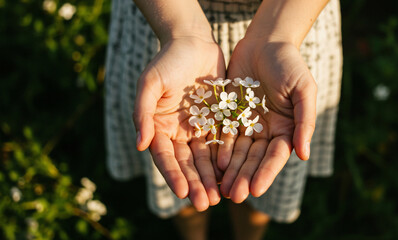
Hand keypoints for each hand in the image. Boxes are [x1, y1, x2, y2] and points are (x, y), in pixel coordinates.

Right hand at [133, 37, 224, 210]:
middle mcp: (177, 132)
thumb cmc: (167, 60)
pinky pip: (221, 143)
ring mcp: (197, 128)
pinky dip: (225, 160)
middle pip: (186, 163)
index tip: (181, 192)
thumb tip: (140, 145)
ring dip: (211, 178)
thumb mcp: (150, 83)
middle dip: (195, 183)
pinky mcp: (216, 121)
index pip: (165, 157)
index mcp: (158, 126)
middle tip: (204, 203)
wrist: (192, 42)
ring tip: (219, 197)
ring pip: (205, 158)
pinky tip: (233, 174)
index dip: (173, 175)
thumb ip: (143, 113)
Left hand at [218, 37, 316, 202]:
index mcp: (286, 129)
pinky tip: (214, 164)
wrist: (265, 42)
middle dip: (245, 177)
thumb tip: (304, 155)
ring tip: (221, 189)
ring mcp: (248, 125)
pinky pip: (224, 136)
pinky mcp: (231, 116)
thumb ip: (304, 121)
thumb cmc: (289, 64)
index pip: (275, 157)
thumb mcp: (303, 90)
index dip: (266, 173)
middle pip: (254, 159)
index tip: (256, 190)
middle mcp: (267, 131)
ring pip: (238, 153)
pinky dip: (220, 151)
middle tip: (233, 196)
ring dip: (231, 171)